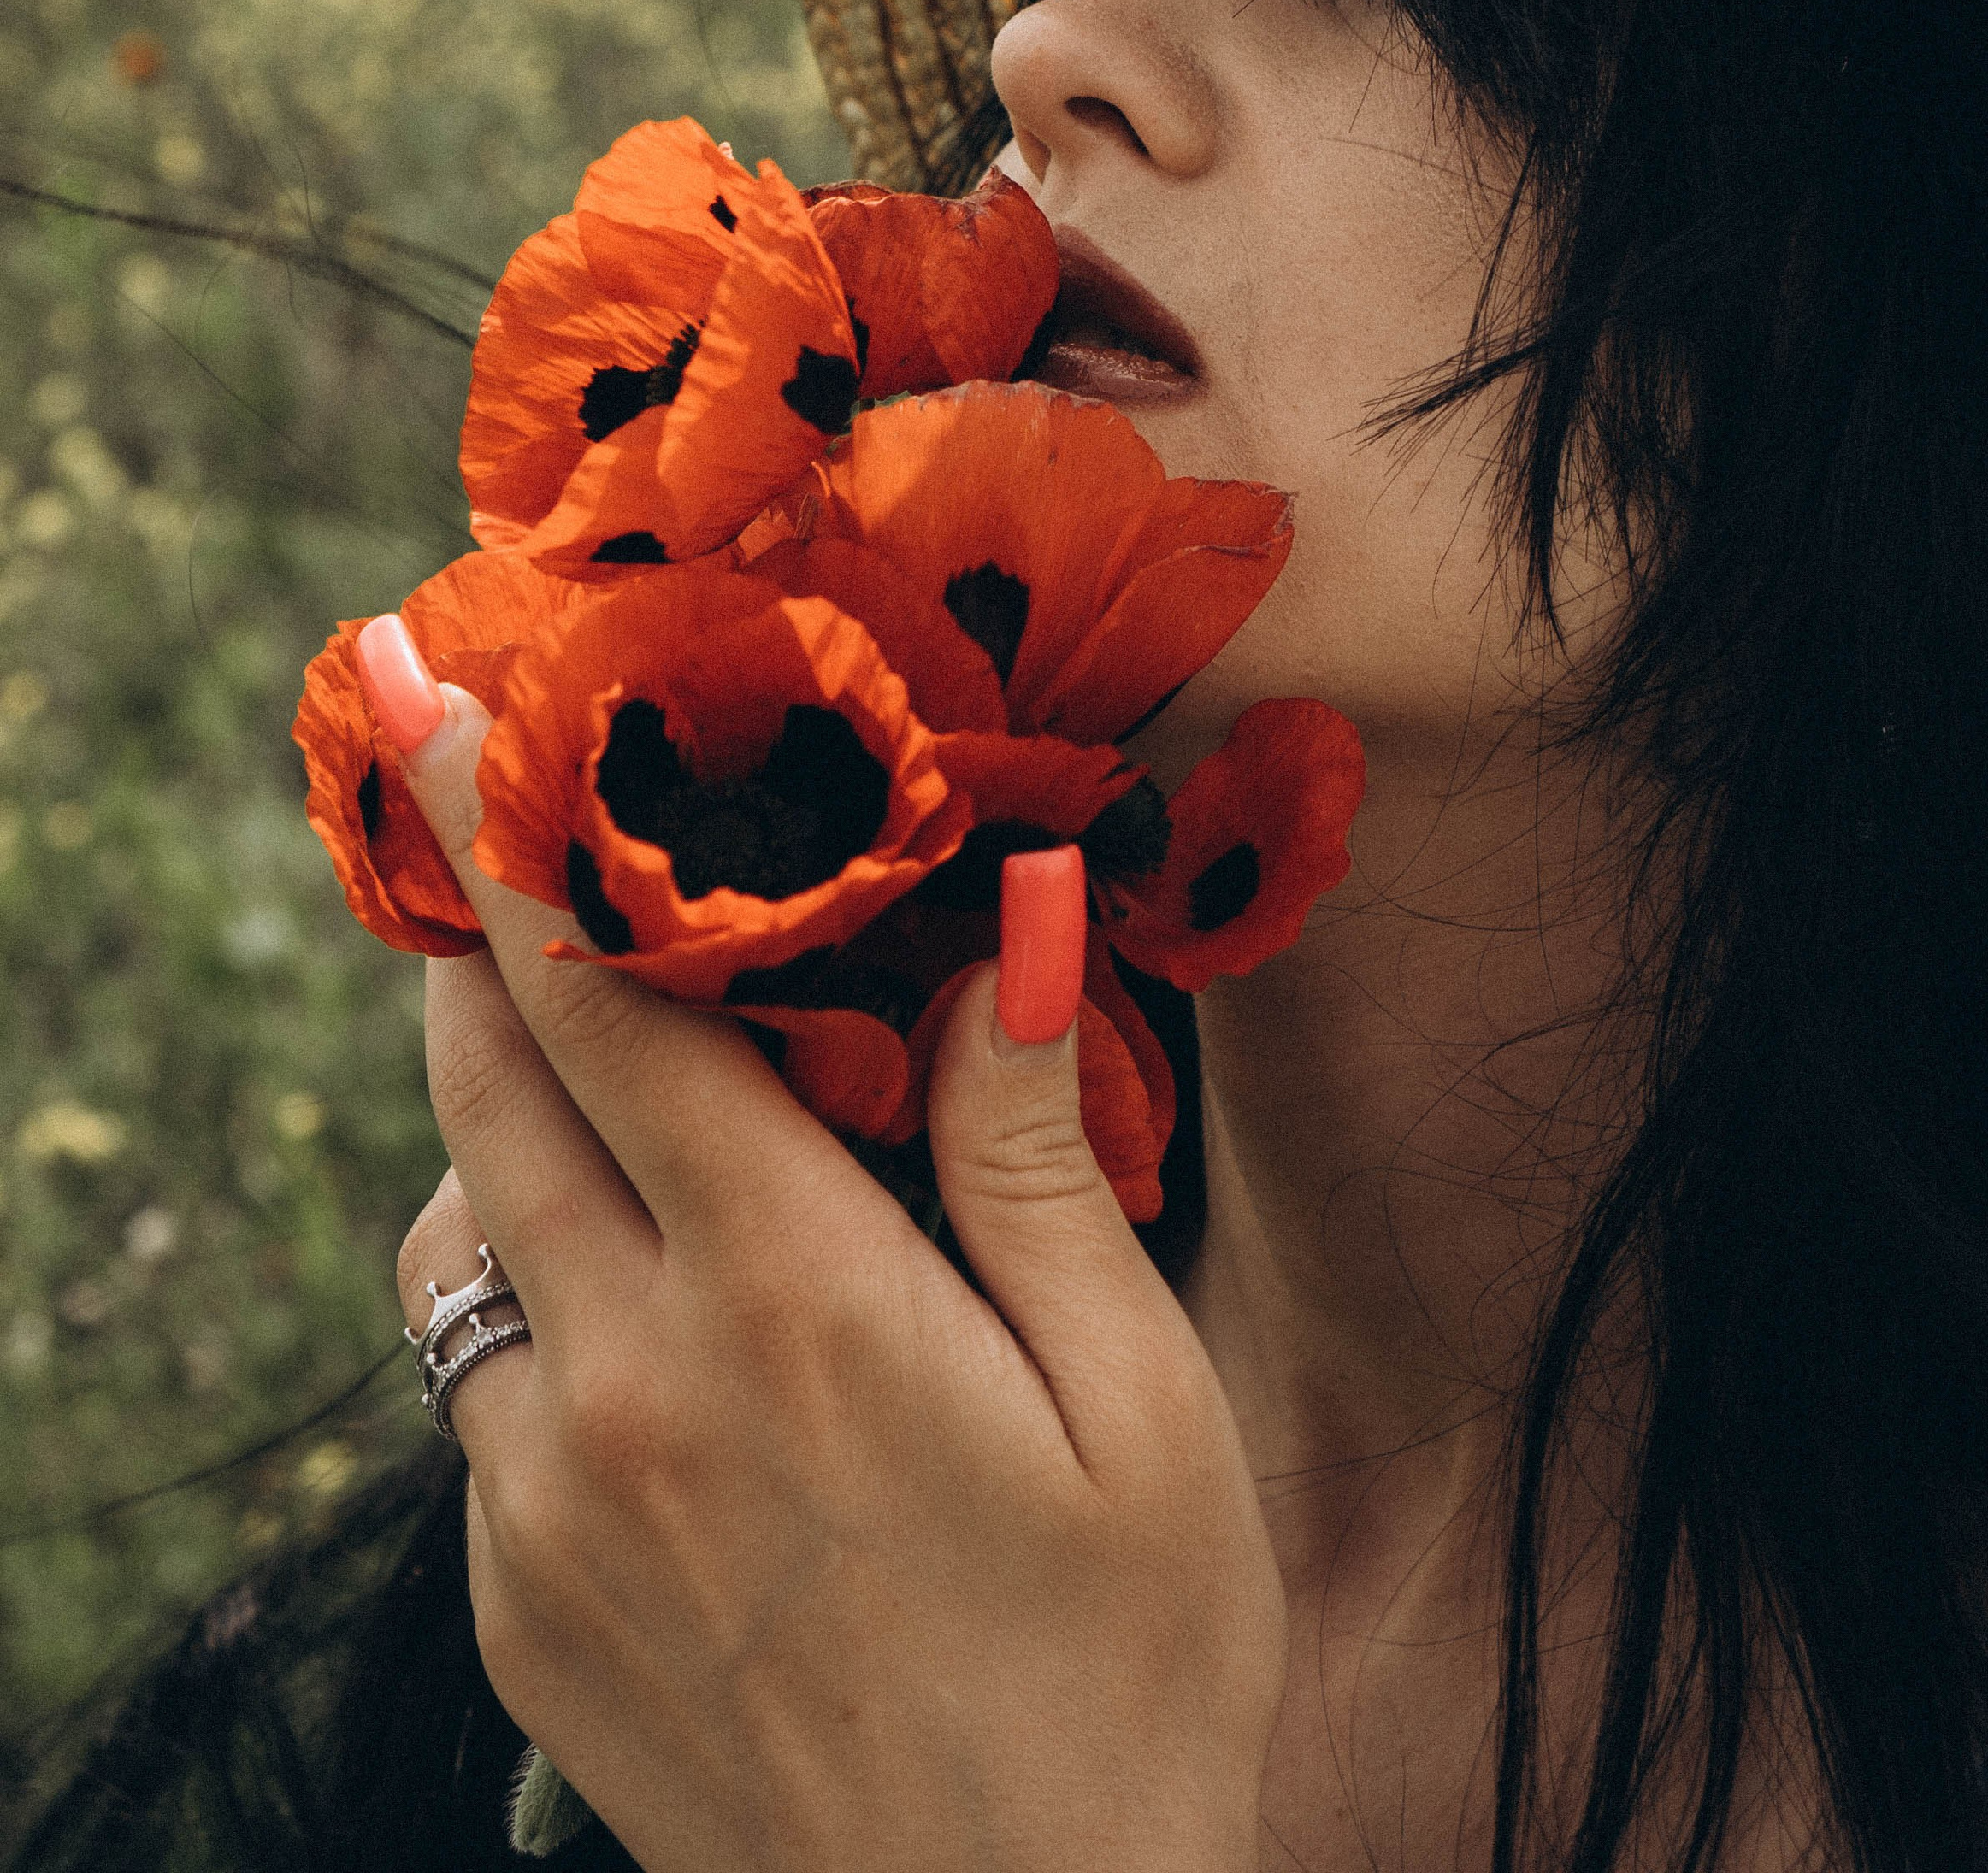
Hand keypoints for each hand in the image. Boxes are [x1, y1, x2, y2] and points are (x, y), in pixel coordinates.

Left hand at [387, 675, 1285, 1872]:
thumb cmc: (1128, 1683)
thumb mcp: (1140, 1406)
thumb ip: (1037, 1154)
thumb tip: (1006, 920)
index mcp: (792, 1303)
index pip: (607, 1006)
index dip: (517, 840)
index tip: (442, 710)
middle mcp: (629, 1389)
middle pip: (486, 1092)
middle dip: (476, 946)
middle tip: (490, 840)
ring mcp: (549, 1515)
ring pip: (444, 1244)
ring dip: (494, 1137)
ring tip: (605, 1108)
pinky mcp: (520, 1618)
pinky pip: (469, 1403)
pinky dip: (520, 1311)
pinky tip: (649, 1338)